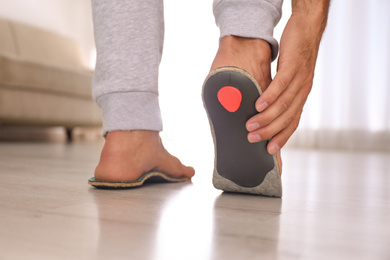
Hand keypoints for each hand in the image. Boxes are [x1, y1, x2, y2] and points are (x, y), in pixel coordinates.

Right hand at [246, 13, 326, 153]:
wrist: (307, 29)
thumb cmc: (295, 54)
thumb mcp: (290, 78)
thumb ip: (280, 94)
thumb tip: (262, 107)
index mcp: (301, 96)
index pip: (293, 122)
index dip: (282, 137)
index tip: (269, 150)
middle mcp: (303, 90)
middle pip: (287, 117)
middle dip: (269, 131)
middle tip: (253, 139)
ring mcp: (299, 78)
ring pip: (283, 104)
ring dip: (266, 118)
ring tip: (250, 126)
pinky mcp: (293, 66)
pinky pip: (281, 85)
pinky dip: (269, 97)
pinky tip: (258, 105)